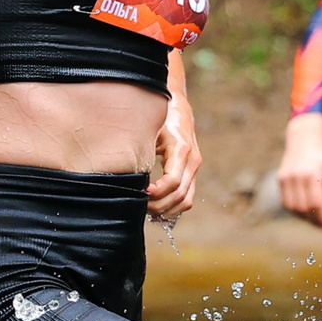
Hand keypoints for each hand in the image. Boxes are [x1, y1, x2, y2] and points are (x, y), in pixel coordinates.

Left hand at [147, 85, 201, 220]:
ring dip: (167, 210)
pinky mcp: (192, 173)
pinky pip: (187, 197)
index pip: (173, 181)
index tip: (141, 194)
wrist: (178, 109)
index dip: (157, 193)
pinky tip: (157, 207)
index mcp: (181, 149)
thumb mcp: (149, 131)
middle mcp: (192, 160)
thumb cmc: (160, 119)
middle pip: (179, 195)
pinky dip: (173, 207)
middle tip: (140, 207)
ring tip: (147, 210)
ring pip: (186, 201)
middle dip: (159, 206)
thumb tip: (127, 175)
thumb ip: (143, 152)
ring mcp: (195, 168)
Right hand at [276, 113, 321, 228]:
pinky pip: (285, 201)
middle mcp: (297, 176)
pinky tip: (303, 210)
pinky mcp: (281, 178)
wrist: (304, 138)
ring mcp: (287, 177)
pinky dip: (294, 209)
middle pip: (303, 208)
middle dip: (313, 220)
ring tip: (313, 219)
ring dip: (302, 217)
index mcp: (312, 174)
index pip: (316, 204)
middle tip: (321, 225)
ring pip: (292, 207)